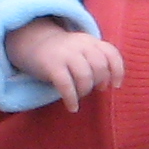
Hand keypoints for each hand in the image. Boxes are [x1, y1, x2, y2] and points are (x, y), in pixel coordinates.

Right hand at [6, 17, 125, 111]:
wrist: (31, 42)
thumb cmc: (63, 53)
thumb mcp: (81, 50)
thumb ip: (95, 60)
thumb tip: (106, 85)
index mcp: (90, 41)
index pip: (111, 53)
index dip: (117, 71)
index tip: (116, 85)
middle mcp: (80, 45)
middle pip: (99, 66)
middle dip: (99, 81)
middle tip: (94, 89)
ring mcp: (65, 54)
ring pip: (85, 76)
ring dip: (85, 90)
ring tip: (80, 95)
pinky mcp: (51, 65)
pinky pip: (66, 85)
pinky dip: (71, 99)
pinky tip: (72, 107)